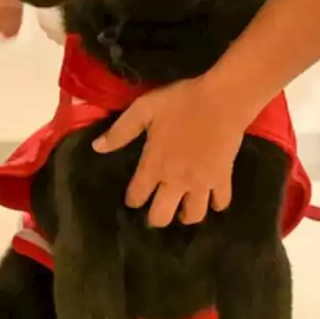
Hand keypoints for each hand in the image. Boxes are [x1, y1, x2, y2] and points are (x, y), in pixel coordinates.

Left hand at [92, 77, 249, 227]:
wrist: (222, 100)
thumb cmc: (182, 102)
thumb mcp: (144, 109)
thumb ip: (120, 131)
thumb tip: (96, 148)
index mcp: (154, 165)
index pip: (137, 196)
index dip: (132, 199)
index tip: (133, 197)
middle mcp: (176, 181)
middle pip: (162, 216)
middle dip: (155, 218)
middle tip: (156, 209)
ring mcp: (201, 183)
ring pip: (193, 216)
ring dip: (186, 215)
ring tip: (182, 207)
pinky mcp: (223, 178)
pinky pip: (221, 202)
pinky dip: (216, 204)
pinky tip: (211, 198)